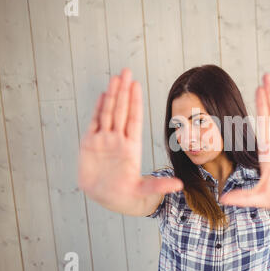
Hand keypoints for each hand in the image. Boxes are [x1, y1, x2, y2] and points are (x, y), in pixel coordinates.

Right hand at [78, 68, 182, 208]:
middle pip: (121, 111)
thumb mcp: (145, 191)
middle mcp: (118, 140)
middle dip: (123, 91)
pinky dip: (97, 109)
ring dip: (111, 96)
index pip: (134, 119)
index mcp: (132, 147)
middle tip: (126, 71)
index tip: (136, 85)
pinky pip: (93, 123)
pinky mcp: (89, 145)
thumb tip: (180, 186)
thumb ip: (160, 186)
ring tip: (115, 78)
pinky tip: (102, 95)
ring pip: (107, 113)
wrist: (108, 199)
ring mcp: (104, 141)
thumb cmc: (128, 195)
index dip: (134, 102)